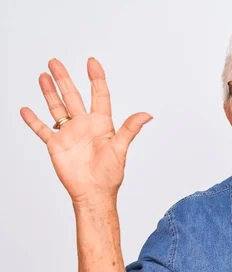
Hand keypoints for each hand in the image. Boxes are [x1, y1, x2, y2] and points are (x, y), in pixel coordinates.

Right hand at [20, 58, 152, 205]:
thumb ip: (130, 129)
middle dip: (64, 79)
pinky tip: (26, 109)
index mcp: (101, 124)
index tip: (91, 62)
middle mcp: (84, 125)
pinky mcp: (56, 145)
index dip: (96, 78)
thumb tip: (148, 115)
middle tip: (55, 61)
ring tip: (43, 75)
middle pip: (72, 96)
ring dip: (49, 92)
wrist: (94, 193)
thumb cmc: (110, 174)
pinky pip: (42, 130)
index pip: (99, 95)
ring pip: (57, 108)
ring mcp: (69, 134)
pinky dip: (33, 120)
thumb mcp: (120, 148)